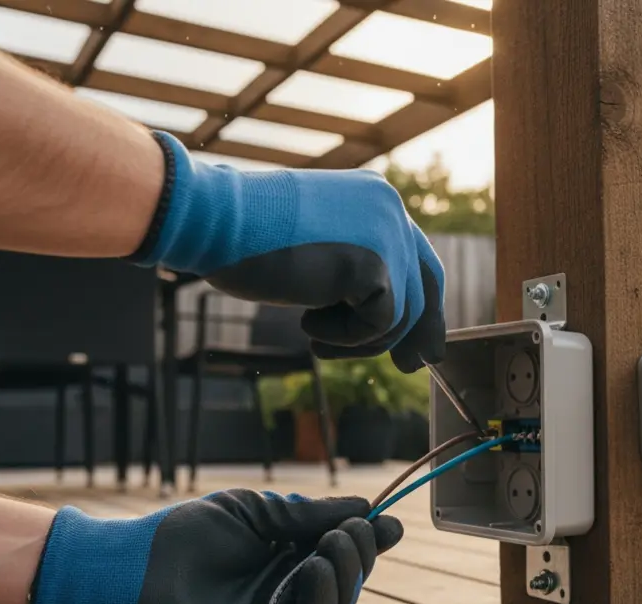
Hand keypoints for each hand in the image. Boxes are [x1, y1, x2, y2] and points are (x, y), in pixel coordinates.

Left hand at [28, 491, 402, 603]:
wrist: (137, 566)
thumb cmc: (188, 534)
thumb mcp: (256, 511)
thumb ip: (308, 514)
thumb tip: (366, 506)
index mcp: (285, 554)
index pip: (338, 549)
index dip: (366, 537)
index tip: (389, 521)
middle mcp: (286, 587)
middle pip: (345, 578)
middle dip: (360, 551)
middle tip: (355, 528)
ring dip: (346, 573)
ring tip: (332, 544)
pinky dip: (321, 600)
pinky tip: (317, 571)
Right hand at [132, 130, 444, 372]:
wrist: (217, 220)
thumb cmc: (248, 237)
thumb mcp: (315, 249)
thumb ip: (355, 270)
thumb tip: (390, 315)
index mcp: (376, 198)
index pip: (417, 257)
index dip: (423, 303)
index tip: (419, 345)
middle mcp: (390, 209)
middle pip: (425, 285)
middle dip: (416, 332)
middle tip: (408, 366)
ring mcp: (387, 234)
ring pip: (402, 313)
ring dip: (357, 337)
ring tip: (312, 331)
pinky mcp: (373, 265)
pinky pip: (380, 323)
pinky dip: (344, 336)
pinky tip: (306, 320)